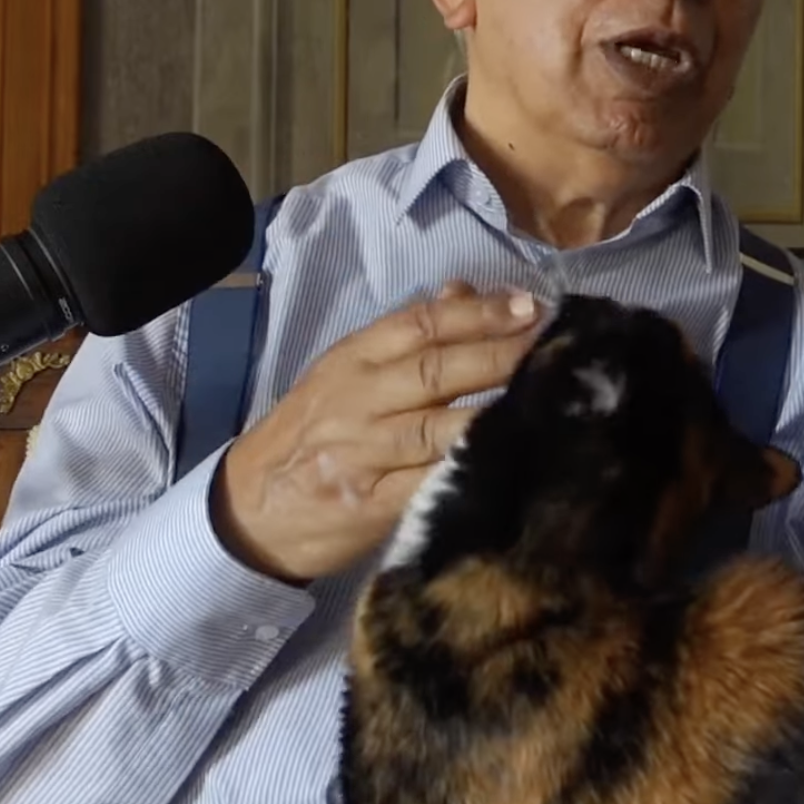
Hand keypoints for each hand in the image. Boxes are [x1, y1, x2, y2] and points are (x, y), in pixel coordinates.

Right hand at [212, 281, 543, 583]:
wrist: (249, 510)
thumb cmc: (309, 434)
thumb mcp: (345, 373)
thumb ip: (404, 337)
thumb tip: (464, 292)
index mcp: (352, 360)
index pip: (420, 325)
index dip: (479, 313)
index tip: (530, 305)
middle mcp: (358, 401)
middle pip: (437, 371)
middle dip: (501, 354)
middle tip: (555, 343)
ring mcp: (365, 456)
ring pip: (439, 428)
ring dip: (496, 413)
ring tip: (549, 397)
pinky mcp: (374, 507)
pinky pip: (430, 485)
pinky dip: (471, 471)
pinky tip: (509, 459)